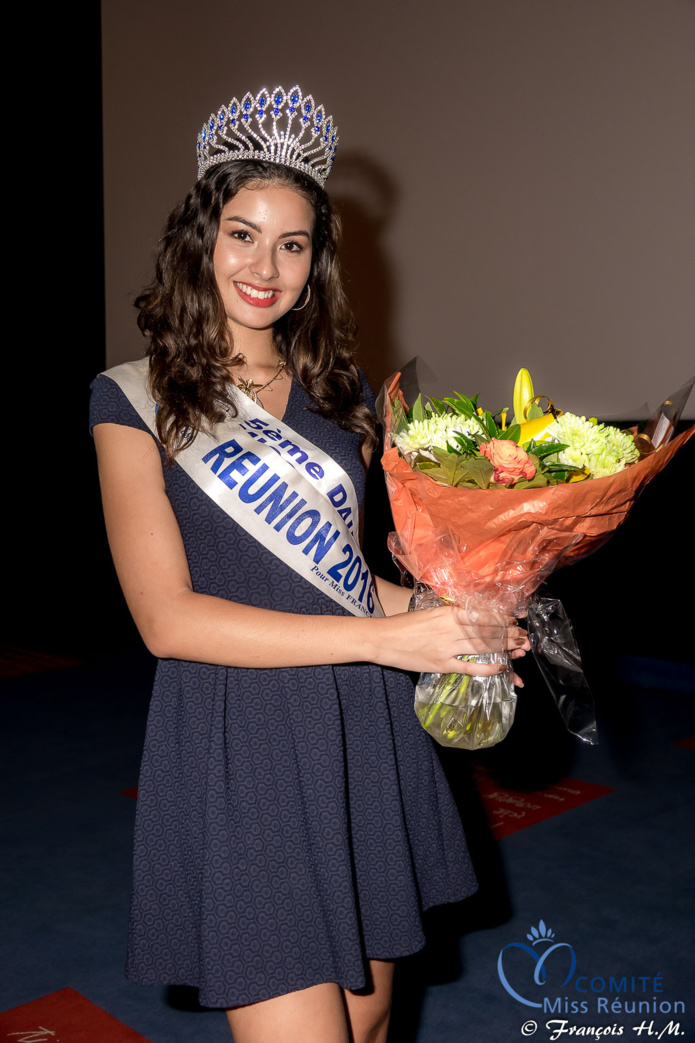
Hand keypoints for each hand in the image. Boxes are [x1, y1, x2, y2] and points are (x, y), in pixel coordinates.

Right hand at [372, 604, 528, 680]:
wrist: (383, 639)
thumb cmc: (404, 624)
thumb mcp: (430, 612)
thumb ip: (451, 614)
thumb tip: (472, 615)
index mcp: (448, 613)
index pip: (482, 615)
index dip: (502, 619)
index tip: (514, 620)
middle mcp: (451, 629)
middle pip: (487, 632)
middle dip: (509, 634)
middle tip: (525, 636)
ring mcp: (447, 648)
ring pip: (482, 647)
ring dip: (504, 648)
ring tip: (520, 648)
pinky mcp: (442, 664)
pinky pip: (469, 667)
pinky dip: (487, 667)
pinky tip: (501, 666)